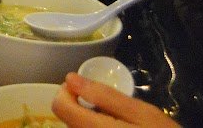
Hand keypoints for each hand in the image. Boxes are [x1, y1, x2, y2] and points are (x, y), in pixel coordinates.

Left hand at [52, 74, 180, 126]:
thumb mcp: (142, 113)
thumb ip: (105, 96)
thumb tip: (70, 78)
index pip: (60, 107)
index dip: (67, 91)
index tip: (83, 87)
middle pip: (68, 121)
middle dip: (81, 108)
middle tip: (109, 108)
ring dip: (88, 122)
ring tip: (117, 123)